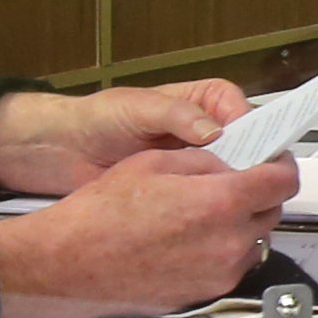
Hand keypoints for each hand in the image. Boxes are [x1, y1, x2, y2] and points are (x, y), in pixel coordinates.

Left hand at [0, 80, 249, 197]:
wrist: (62, 151)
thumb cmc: (98, 119)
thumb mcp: (137, 108)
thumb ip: (176, 115)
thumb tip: (214, 131)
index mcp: (202, 102)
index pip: (242, 110)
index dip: (253, 130)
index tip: (255, 150)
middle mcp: (205, 131)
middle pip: (246, 145)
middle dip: (249, 163)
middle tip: (249, 183)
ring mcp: (195, 163)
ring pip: (231, 175)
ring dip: (232, 188)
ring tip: (233, 202)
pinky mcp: (182, 190)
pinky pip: (207, 198)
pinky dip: (211, 206)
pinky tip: (209, 216)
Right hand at [0, 147, 298, 317]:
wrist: (70, 263)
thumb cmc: (101, 215)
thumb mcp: (156, 162)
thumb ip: (206, 161)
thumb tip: (233, 162)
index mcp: (221, 202)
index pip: (283, 180)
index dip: (280, 164)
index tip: (273, 160)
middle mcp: (229, 243)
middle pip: (271, 211)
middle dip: (258, 194)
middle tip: (232, 182)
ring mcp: (219, 273)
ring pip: (254, 241)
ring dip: (241, 224)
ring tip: (202, 213)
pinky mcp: (205, 293)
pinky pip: (232, 266)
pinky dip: (223, 249)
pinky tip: (190, 238)